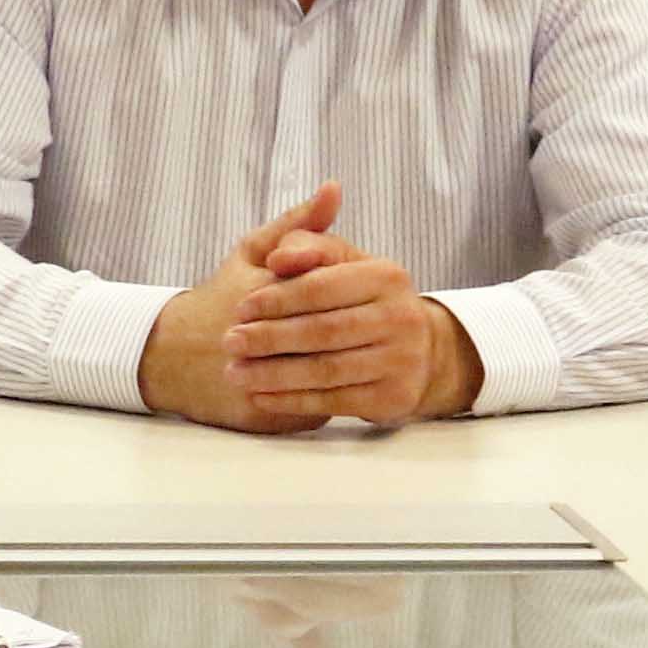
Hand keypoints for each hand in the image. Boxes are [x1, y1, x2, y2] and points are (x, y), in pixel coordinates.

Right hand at [142, 187, 345, 431]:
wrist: (173, 356)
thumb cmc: (221, 297)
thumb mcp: (252, 251)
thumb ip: (298, 224)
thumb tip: (335, 188)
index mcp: (262, 294)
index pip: (329, 296)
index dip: (348, 300)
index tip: (359, 300)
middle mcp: (259, 339)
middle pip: (331, 339)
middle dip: (353, 336)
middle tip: (368, 332)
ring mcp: (261, 381)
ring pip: (327, 376)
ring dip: (348, 367)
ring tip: (355, 356)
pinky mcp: (262, 416)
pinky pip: (314, 407)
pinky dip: (329, 394)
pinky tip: (338, 383)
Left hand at [220, 226, 480, 428]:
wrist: (418, 348)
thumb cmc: (363, 297)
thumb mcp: (343, 261)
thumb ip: (308, 245)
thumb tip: (280, 255)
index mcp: (386, 276)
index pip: (320, 287)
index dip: (276, 299)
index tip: (240, 308)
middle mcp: (401, 317)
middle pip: (321, 331)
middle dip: (269, 338)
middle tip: (229, 342)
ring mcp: (401, 360)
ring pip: (325, 370)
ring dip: (273, 374)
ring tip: (236, 372)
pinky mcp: (393, 398)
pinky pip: (334, 402)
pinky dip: (293, 400)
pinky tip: (261, 396)